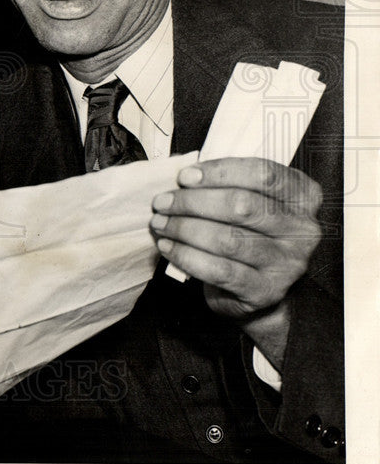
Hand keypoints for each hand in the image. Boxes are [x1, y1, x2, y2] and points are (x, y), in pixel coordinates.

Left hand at [150, 158, 321, 319]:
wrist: (255, 286)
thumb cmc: (247, 231)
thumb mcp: (248, 200)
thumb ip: (226, 184)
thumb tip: (184, 177)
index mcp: (302, 196)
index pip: (262, 174)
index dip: (219, 172)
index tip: (184, 176)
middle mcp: (302, 229)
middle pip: (241, 206)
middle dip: (192, 202)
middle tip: (162, 202)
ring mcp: (287, 263)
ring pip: (227, 239)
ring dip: (184, 229)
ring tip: (160, 223)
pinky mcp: (265, 290)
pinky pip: (219, 270)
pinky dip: (186, 256)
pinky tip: (168, 246)